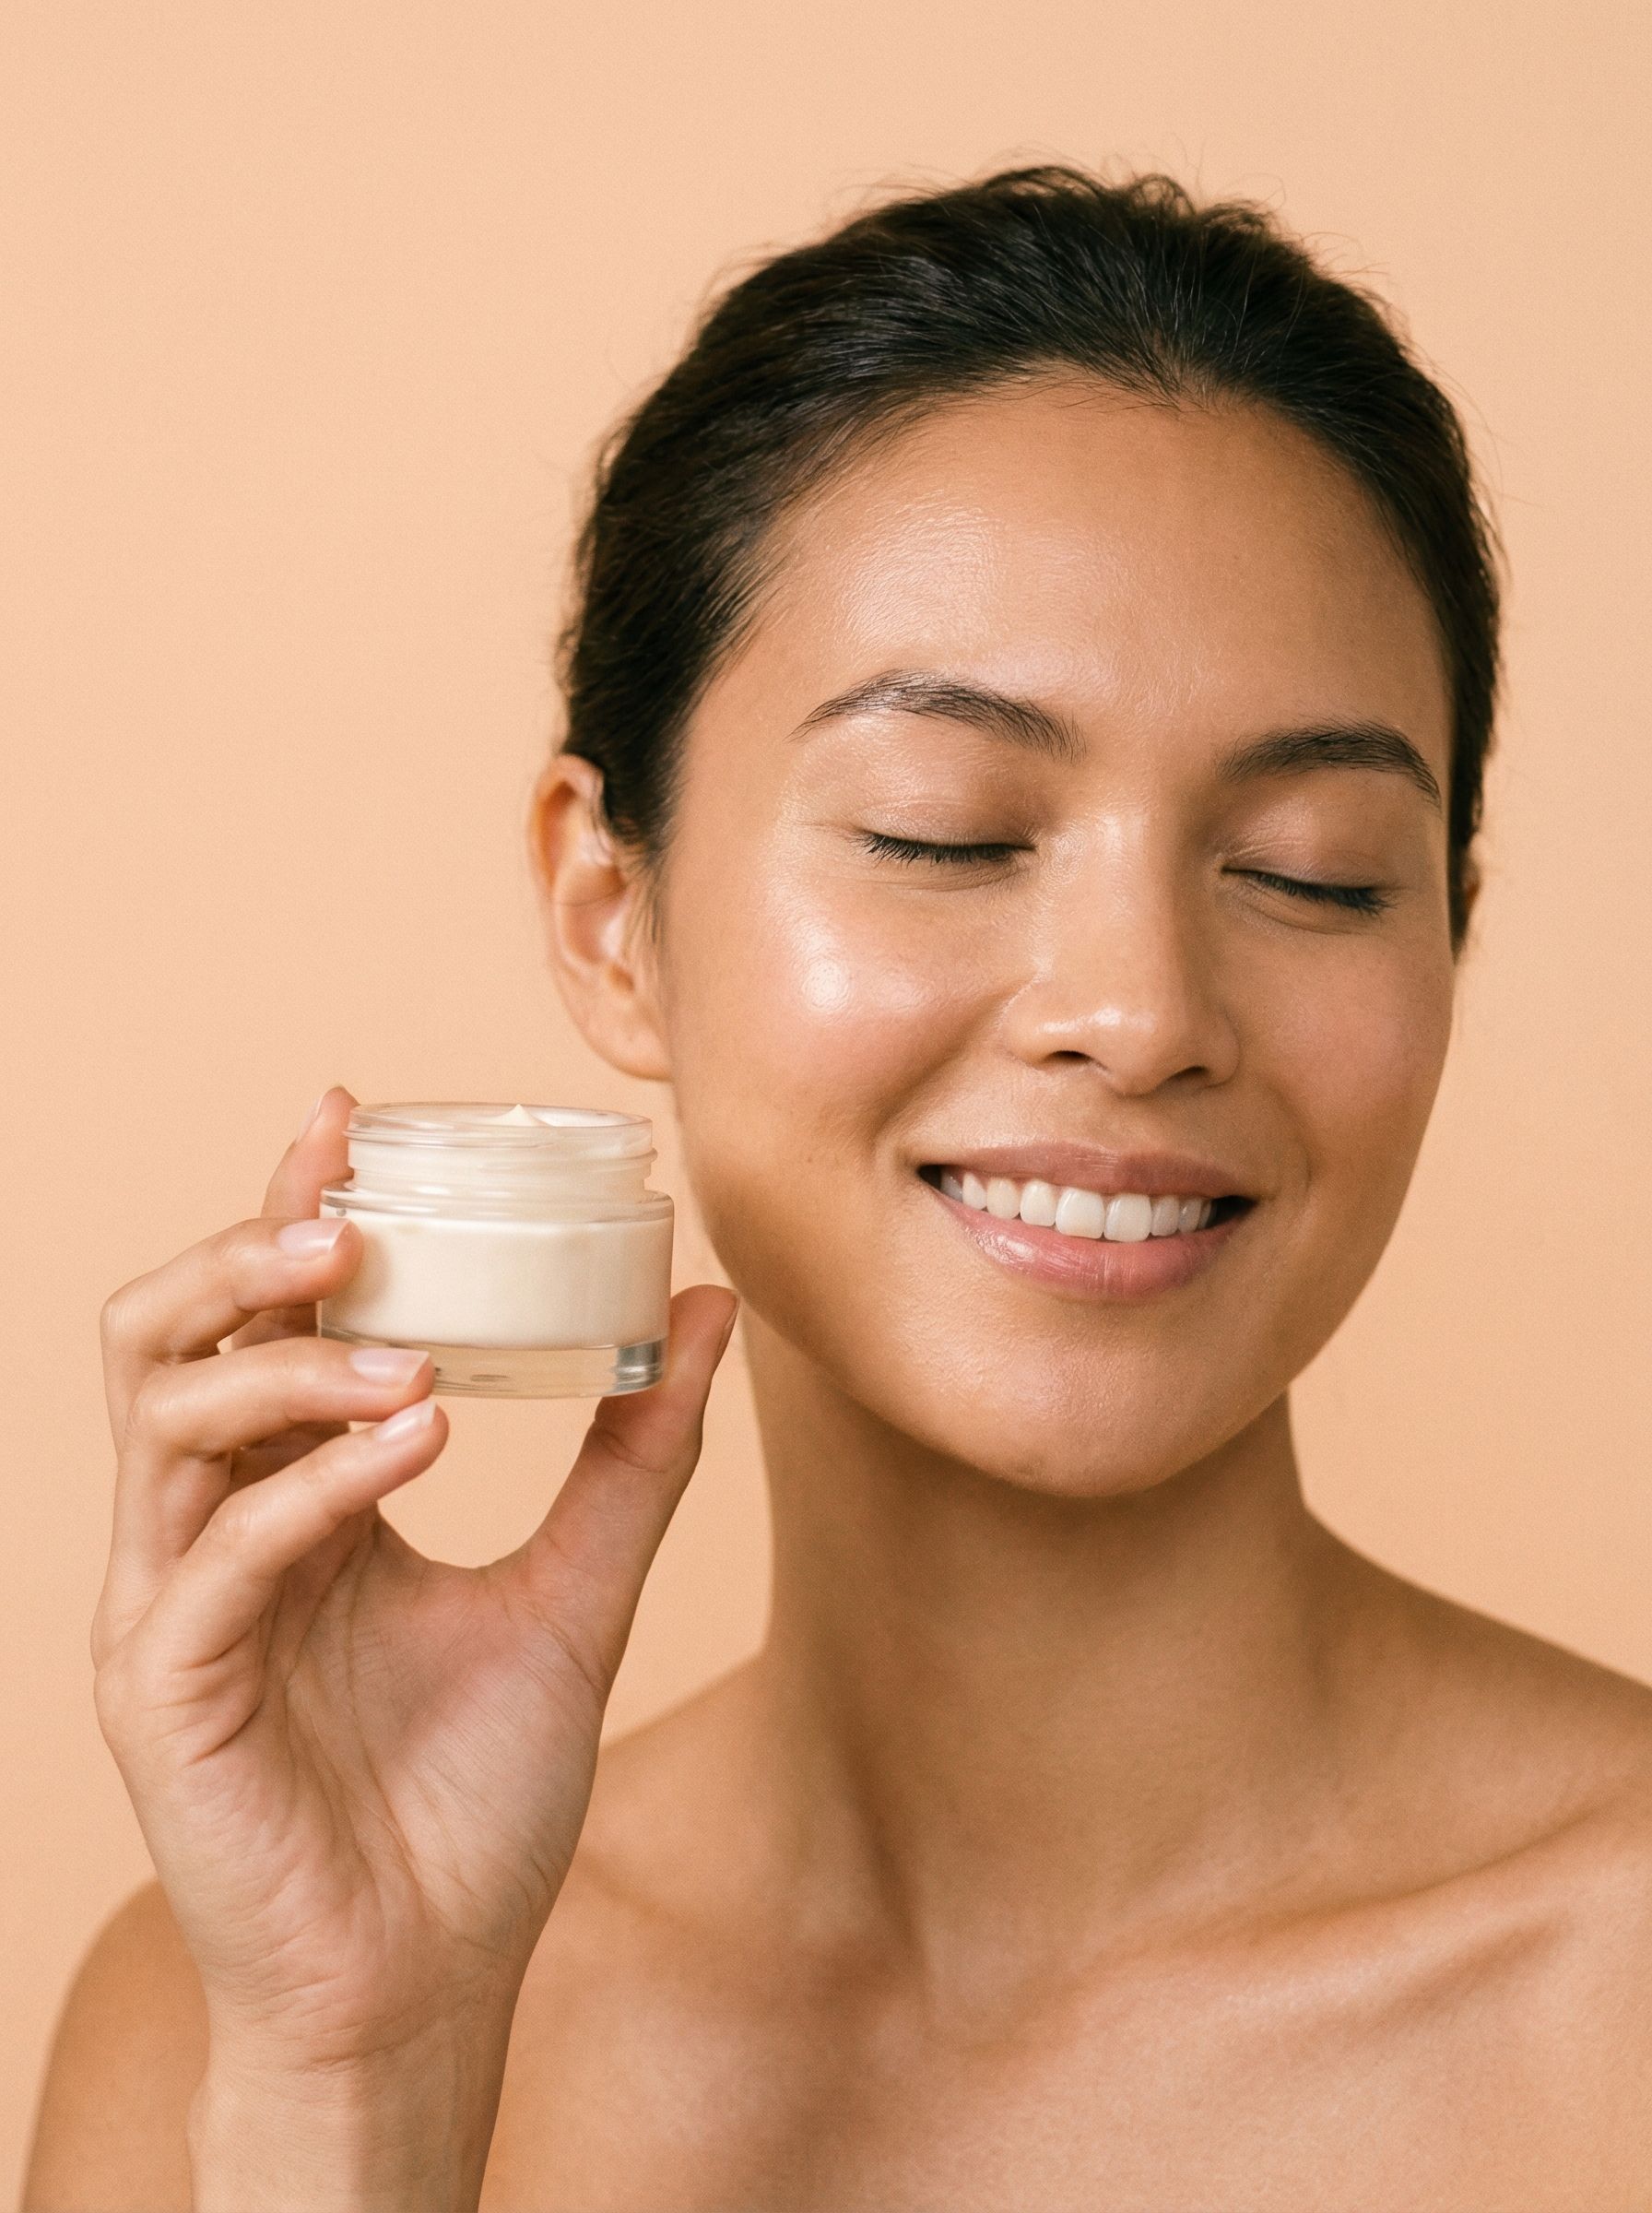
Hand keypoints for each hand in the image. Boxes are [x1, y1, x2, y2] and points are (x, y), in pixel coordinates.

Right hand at [92, 1085, 737, 2099]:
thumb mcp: (576, 1597)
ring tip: (407, 1339)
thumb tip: (703, 1312)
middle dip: (249, 1254)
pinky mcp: (164, 1693)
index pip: (264, 1321)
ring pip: (167, 1421)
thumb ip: (631, 1458)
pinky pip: (220, 1554)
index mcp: (292, 1501)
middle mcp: (212, 1534)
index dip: (290, 1210)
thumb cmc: (472, 1804)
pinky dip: (316, 1483)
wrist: (425, 1986)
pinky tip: (412, 1442)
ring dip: (287, 1359)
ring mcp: (172, 1610)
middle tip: (351, 1209)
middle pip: (168, 1338)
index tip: (354, 1116)